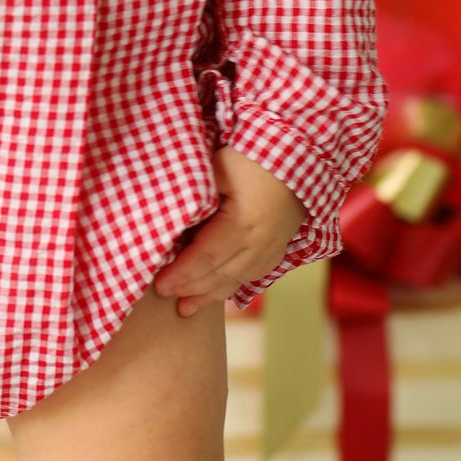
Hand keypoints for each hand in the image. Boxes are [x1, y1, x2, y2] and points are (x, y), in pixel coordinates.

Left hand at [152, 147, 304, 317]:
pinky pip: (256, 274)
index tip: (158, 285)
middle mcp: (260, 243)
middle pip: (220, 275)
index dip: (181, 274)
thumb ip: (196, 195)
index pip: (205, 258)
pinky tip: (220, 292)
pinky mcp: (280, 244)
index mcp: (243, 224)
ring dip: (210, 295)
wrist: (302, 152)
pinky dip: (234, 286)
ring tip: (186, 308)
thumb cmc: (253, 155)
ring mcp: (274, 246)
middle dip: (190, 288)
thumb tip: (170, 219)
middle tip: (164, 295)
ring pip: (238, 279)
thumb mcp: (219, 166)